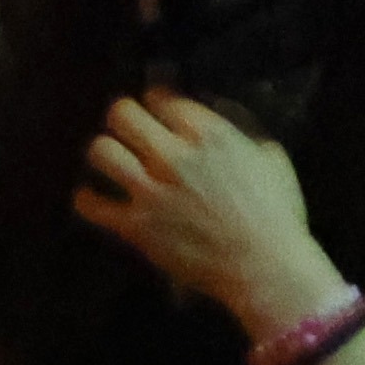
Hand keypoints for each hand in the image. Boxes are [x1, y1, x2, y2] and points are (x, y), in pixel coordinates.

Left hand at [70, 93, 335, 340]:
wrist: (263, 266)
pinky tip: (94, 197)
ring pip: (101, 151)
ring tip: (114, 158)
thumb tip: (217, 123)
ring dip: (106, 151)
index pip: (164, 99)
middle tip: (130, 127)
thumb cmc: (277, 213)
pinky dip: (88, 199)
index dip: (158, 100)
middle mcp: (174, 156)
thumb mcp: (272, 159)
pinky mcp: (134, 226)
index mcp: (211, 136)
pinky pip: (90, 204)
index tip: (157, 106)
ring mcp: (150, 191)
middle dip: (125, 116)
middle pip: (123, 115)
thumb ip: (241, 135)